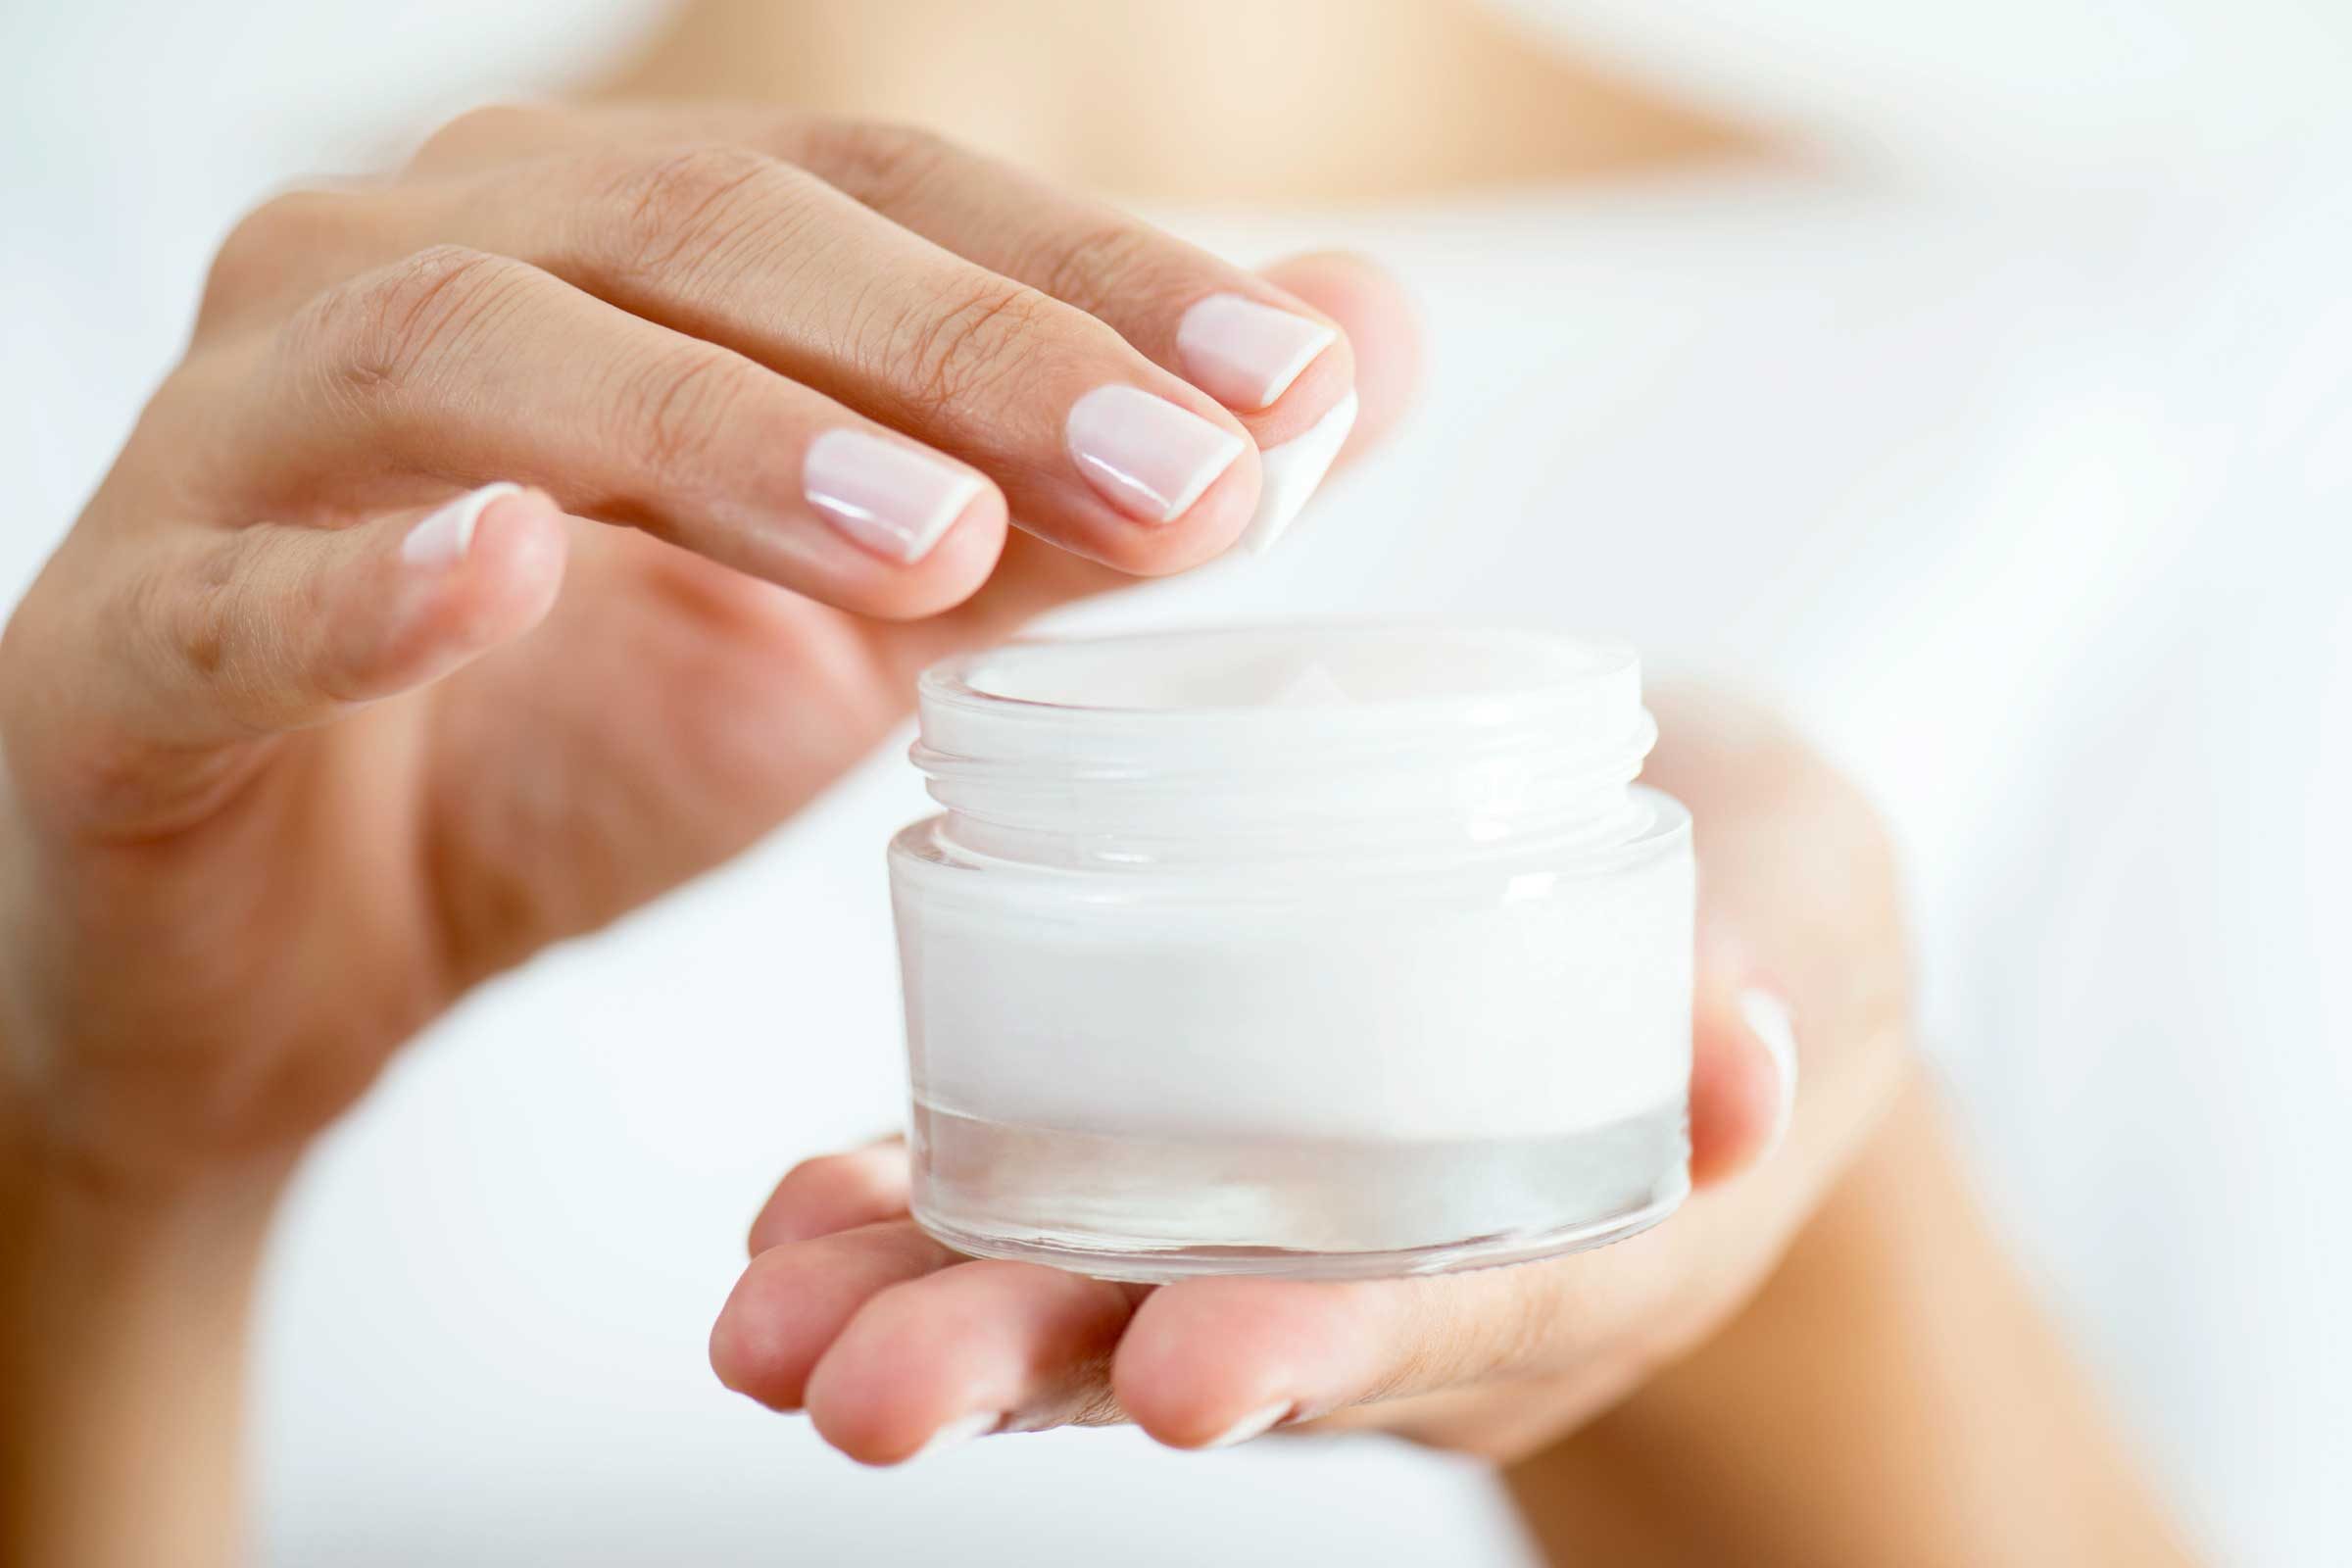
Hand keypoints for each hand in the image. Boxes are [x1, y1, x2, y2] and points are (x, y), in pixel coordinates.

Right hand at [0, 104, 1409, 1188]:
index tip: (1301, 399)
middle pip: (708, 231)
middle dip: (965, 355)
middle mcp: (424, 260)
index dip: (1096, 284)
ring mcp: (248, 432)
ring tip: (928, 547)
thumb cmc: (578, 739)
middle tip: (1184, 487)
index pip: (884, 197)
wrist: (308, 945)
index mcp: (612, 234)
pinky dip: (373, 579)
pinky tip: (507, 567)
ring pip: (477, 351)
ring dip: (721, 433)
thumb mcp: (871, 615)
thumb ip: (1088, 487)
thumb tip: (1357, 353)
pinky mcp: (130, 637)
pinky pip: (241, 589)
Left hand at [708, 683, 1912, 1462]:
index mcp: (1579, 1240)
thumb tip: (1743, 1044)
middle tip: (865, 1397)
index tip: (1181, 1376)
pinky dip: (915, 1212)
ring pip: (1092, 1296)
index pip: (1441, 1314)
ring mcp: (1285, 1230)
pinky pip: (1051, 1202)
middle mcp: (1404, 1279)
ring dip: (923, 1312)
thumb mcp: (1812, 910)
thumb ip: (1780, 965)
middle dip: (1033, 1371)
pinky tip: (796, 1217)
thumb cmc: (1754, 922)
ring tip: (764, 1325)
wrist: (1688, 951)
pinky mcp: (1196, 1155)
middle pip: (1211, 1346)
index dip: (1313, 1346)